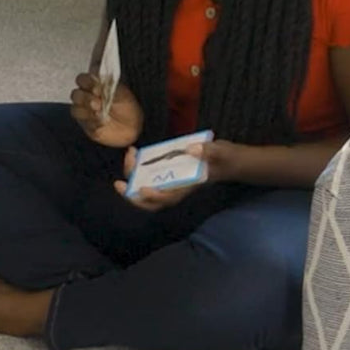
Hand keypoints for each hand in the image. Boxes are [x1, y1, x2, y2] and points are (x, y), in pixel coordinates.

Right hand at [69, 73, 142, 148]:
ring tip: (100, 114)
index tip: (97, 88)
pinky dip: (93, 123)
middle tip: (97, 103)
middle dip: (85, 98)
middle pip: (75, 94)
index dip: (87, 82)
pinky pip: (84, 124)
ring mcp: (85, 112)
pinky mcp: (86, 125)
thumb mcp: (121, 94)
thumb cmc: (127, 107)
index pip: (82, 79)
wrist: (132, 126)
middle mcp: (86, 97)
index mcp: (95, 85)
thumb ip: (109, 88)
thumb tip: (99, 86)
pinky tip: (103, 123)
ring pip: (75, 109)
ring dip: (87, 112)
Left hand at [112, 138, 249, 210]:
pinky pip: (150, 174)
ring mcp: (172, 181)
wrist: (231, 160)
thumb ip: (209, 151)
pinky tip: (135, 152)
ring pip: (147, 187)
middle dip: (133, 196)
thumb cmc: (227, 159)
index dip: (154, 198)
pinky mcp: (169, 172)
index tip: (143, 188)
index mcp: (188, 187)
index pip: (169, 199)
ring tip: (128, 157)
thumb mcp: (221, 152)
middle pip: (152, 200)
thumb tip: (191, 148)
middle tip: (118, 184)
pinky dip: (139, 166)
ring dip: (133, 177)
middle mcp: (177, 187)